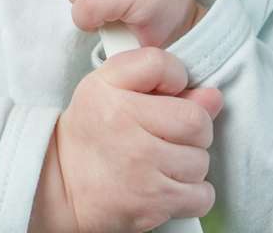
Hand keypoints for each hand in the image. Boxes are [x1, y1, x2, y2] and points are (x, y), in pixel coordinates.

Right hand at [30, 47, 221, 232]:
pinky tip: (168, 186)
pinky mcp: (152, 204)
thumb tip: (213, 96)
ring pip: (200, 160)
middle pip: (197, 121)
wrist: (60, 185)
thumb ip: (158, 77)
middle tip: (167, 136)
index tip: (164, 96)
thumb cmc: (90, 132)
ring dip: (189, 164)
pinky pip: (201, 196)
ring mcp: (141, 170)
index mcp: (112, 91)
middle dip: (191, 130)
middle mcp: (126, 128)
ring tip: (162, 163)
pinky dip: (192, 195)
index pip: (165, 67)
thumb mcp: (108, 86)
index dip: (176, 80)